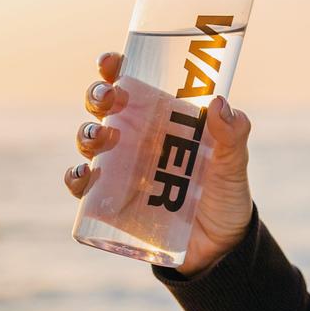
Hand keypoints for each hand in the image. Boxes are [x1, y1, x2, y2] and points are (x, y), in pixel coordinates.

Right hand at [67, 50, 255, 277]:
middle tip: (109, 100)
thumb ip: (233, 136)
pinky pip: (82, 188)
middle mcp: (137, 139)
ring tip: (102, 138)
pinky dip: (75, 179)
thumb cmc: (226, 196)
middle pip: (103, 108)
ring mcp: (121, 170)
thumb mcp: (234, 164)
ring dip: (86, 134)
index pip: (133, 83)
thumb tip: (219, 103)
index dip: (115, 68)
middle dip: (97, 96)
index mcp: (163, 119)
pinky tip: (84, 176)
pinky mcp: (112, 203)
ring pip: (89, 141)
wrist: (220, 249)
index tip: (112, 61)